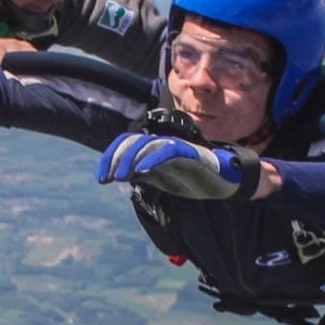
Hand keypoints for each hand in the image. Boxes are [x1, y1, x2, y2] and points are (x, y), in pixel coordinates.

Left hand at [97, 133, 244, 199]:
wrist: (223, 183)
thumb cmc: (191, 179)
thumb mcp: (160, 180)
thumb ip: (141, 174)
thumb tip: (118, 174)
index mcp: (153, 150)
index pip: (126, 144)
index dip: (110, 157)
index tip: (102, 179)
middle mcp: (162, 144)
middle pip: (133, 141)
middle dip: (116, 158)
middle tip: (108, 179)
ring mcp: (176, 147)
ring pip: (148, 144)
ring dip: (131, 159)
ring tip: (121, 177)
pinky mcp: (191, 153)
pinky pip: (170, 150)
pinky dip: (155, 158)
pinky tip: (143, 171)